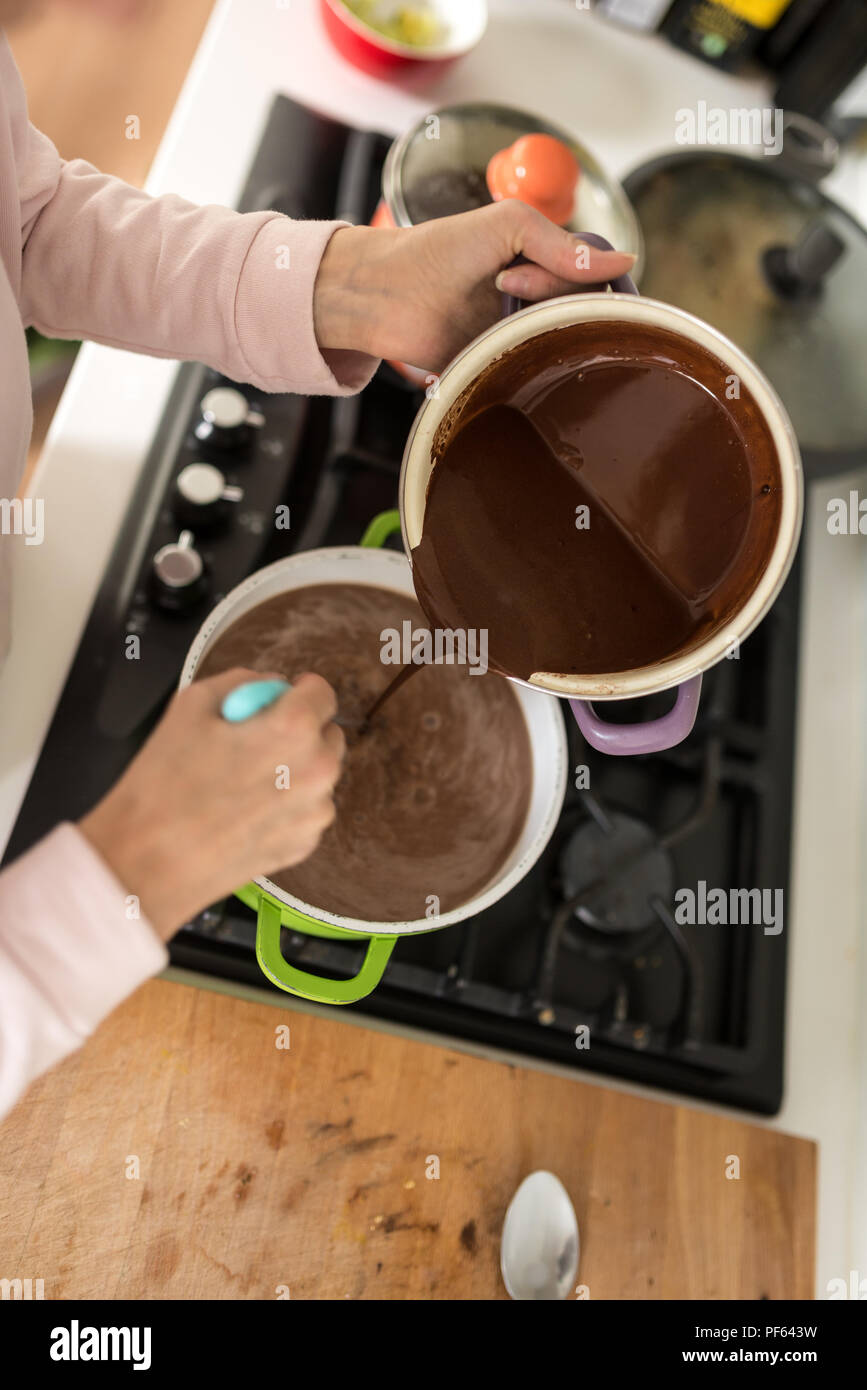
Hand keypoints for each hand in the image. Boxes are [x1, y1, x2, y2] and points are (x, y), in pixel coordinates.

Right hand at [79, 669, 344, 941]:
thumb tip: (271, 686)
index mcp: (294, 728)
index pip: (323, 692)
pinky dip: (288, 805)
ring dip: (295, 769)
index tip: (282, 699)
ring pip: (320, 774)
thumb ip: (243, 682)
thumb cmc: (164, 781)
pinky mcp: (306, 843)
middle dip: (300, 731)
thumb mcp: (192, 703)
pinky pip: (308, 809)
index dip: (300, 691)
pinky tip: (247, 812)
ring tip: (243, 782)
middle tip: (253, 744)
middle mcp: (318, 769)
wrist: (149, 861)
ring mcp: (316, 812)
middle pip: (327, 734)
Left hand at [313, 199, 635, 372]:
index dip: (575, 275)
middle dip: (549, 295)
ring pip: (561, 343)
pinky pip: (534, 374)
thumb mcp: (509, 225)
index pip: (593, 278)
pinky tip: (502, 345)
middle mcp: (537, 303)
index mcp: (543, 266)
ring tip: (497, 304)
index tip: (530, 269)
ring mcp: (519, 337)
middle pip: (581, 310)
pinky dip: (526, 361)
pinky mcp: (500, 368)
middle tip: (506, 284)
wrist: (385, 294)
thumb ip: (565, 247)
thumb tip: (625, 262)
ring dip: (535, 327)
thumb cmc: (438, 250)